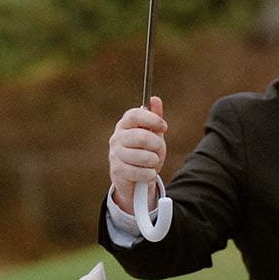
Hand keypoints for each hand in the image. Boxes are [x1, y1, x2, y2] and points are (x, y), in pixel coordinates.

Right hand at [109, 96, 166, 211]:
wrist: (135, 180)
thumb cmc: (145, 153)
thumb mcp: (153, 135)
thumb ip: (154, 118)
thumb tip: (155, 99)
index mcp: (125, 125)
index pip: (135, 115)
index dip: (152, 119)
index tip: (164, 126)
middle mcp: (117, 138)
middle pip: (142, 137)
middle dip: (156, 145)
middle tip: (157, 150)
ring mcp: (115, 154)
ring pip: (143, 156)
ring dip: (154, 161)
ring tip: (151, 162)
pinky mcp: (116, 170)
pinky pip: (140, 171)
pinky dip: (149, 174)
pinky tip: (147, 173)